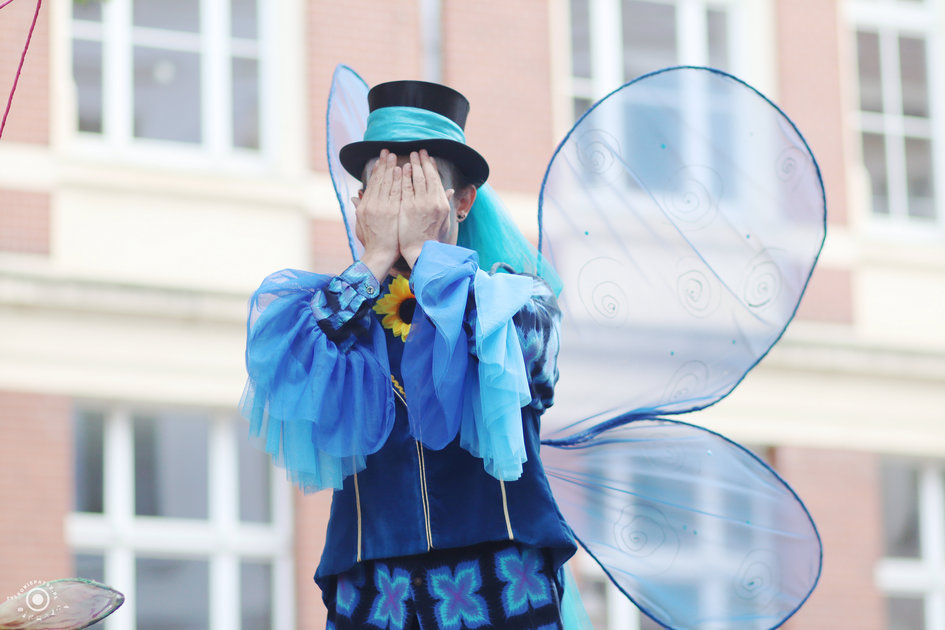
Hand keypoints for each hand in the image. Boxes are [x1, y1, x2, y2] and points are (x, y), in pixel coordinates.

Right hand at [354, 150, 401, 280]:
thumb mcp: (361, 224)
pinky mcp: (392, 212)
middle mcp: (371, 205)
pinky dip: (399, 180)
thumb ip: (359, 208)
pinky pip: (396, 192)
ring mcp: (382, 208)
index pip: (371, 184)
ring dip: (392, 168)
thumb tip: (354, 196)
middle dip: (383, 165)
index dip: (376, 171)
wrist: (380, 255)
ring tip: (396, 157)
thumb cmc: (373, 242)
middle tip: (388, 152)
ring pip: (387, 183)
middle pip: (379, 180)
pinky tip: (402, 170)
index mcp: (364, 207)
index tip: (380, 160)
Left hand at [398, 150, 453, 267]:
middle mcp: (433, 202)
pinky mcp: (408, 207)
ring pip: (417, 178)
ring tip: (410, 156)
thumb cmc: (430, 237)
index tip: (429, 158)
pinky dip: (404, 176)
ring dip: (414, 164)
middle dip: (423, 161)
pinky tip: (402, 168)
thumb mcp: (443, 220)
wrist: (420, 250)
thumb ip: (446, 203)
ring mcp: (420, 204)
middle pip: (428, 176)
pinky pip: (405, 187)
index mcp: (442, 203)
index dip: (432, 167)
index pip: (437, 180)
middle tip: (419, 151)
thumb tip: (450, 190)